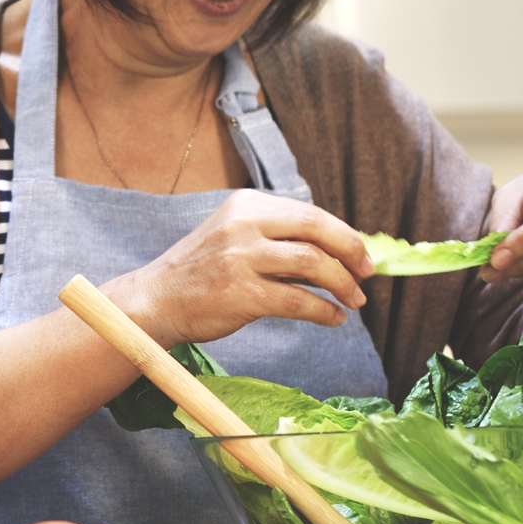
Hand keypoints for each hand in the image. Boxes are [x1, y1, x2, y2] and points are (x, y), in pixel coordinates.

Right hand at [110, 189, 374, 347]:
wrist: (155, 301)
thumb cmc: (201, 273)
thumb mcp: (235, 239)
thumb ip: (279, 240)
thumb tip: (339, 253)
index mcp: (245, 205)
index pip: (309, 213)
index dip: (343, 234)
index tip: (361, 255)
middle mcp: (243, 225)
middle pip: (316, 229)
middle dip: (351, 252)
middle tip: (367, 273)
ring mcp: (240, 258)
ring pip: (312, 263)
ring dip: (342, 284)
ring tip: (354, 300)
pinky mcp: (240, 293)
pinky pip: (298, 301)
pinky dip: (323, 311)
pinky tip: (333, 318)